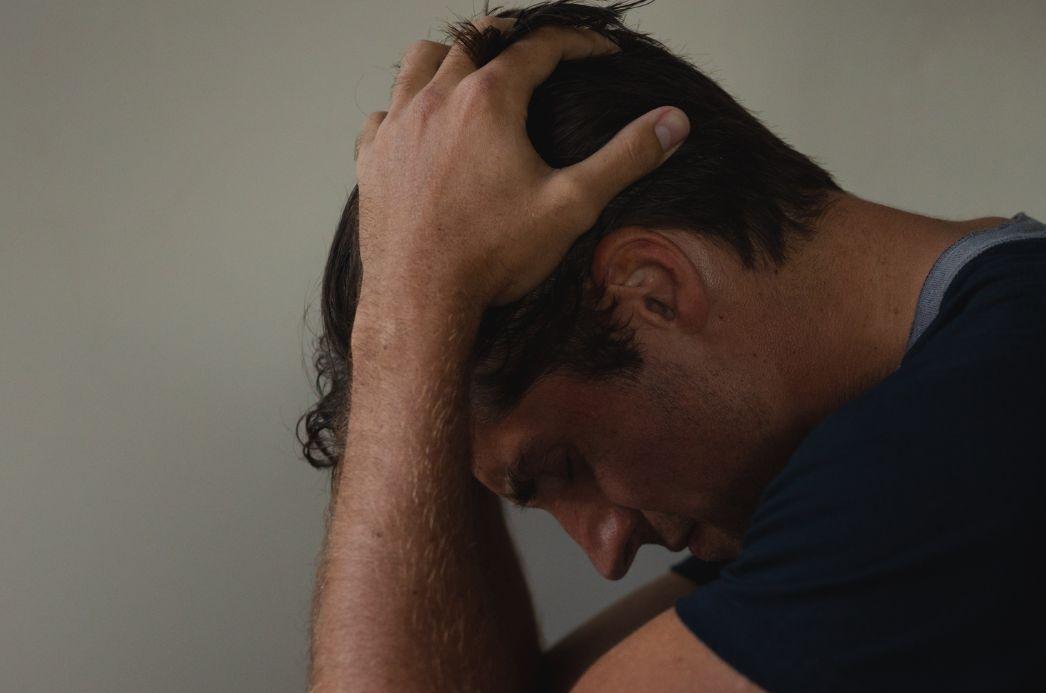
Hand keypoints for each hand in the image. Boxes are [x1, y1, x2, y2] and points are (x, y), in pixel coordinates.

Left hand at [353, 18, 688, 316]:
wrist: (420, 302)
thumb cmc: (492, 257)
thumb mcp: (573, 206)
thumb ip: (626, 158)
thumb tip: (674, 123)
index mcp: (488, 100)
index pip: (539, 47)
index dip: (577, 42)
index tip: (600, 53)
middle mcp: (436, 100)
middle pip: (475, 41)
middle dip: (513, 38)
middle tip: (538, 49)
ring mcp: (397, 127)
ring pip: (419, 62)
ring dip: (451, 58)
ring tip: (473, 72)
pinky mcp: (372, 160)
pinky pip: (383, 112)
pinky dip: (405, 107)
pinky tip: (421, 128)